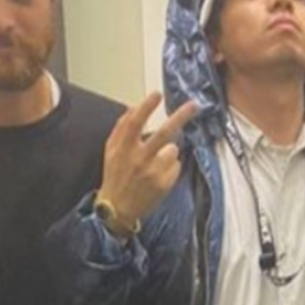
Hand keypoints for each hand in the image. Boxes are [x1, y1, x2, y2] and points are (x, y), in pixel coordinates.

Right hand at [98, 93, 197, 225]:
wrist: (117, 209)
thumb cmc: (115, 176)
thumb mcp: (111, 151)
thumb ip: (121, 128)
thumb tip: (132, 108)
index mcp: (123, 148)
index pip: (135, 123)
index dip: (146, 107)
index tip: (157, 94)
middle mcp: (138, 159)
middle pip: (164, 133)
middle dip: (180, 116)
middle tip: (194, 105)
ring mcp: (152, 173)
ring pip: (173, 149)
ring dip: (168, 152)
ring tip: (154, 164)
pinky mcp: (163, 184)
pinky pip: (176, 165)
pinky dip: (170, 167)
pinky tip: (158, 175)